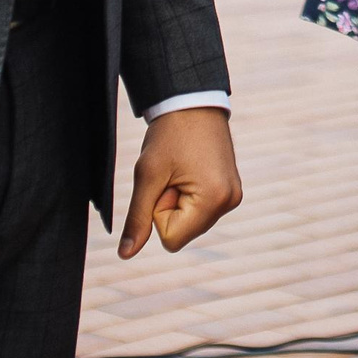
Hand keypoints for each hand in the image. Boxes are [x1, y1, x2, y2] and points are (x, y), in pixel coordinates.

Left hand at [121, 107, 242, 257]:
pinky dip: (189, 196)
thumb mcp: (147, 176)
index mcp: (214, 200)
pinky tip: (191, 171)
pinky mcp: (231, 191)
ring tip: (182, 170)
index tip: (165, 181)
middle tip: (173, 173)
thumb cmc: (170, 135)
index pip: (171, 239)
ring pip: (190, 223)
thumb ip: (138, 218)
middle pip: (182, 233)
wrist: (193, 103)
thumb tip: (125, 255)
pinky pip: (200, 210)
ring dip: (179, 202)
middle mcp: (229, 202)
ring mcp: (233, 197)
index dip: (158, 212)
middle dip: (169, 207)